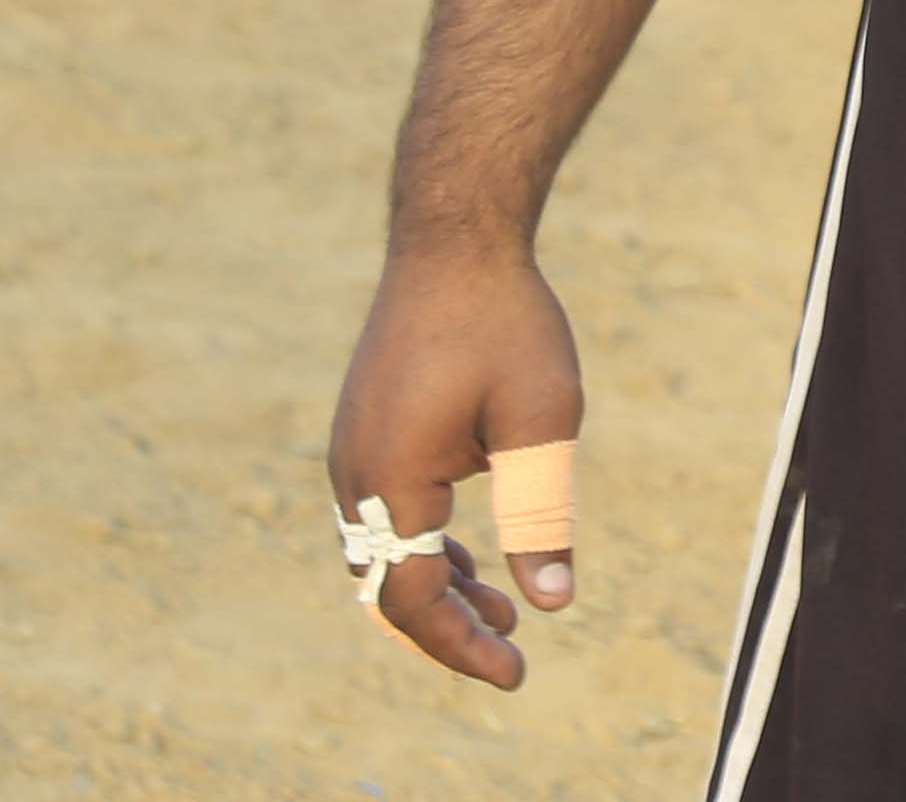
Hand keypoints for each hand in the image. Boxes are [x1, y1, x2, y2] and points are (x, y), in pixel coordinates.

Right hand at [323, 233, 586, 691]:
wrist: (455, 235)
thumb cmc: (504, 322)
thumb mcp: (540, 422)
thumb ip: (540, 516)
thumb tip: (553, 601)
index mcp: (389, 477)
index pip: (413, 597)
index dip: (462, 645)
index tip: (517, 670)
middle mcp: (354, 470)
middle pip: (386, 583)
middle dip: (446, 625)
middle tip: (510, 647)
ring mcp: (352, 445)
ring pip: (381, 548)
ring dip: (435, 583)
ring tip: (499, 607)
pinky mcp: (365, 426)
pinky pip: (381, 511)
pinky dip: (421, 543)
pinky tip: (468, 555)